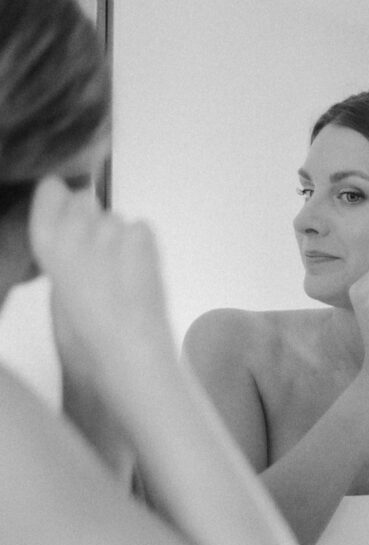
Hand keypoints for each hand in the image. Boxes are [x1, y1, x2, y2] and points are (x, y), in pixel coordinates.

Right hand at [29, 177, 175, 397]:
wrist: (130, 353)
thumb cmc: (85, 340)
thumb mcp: (57, 298)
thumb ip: (62, 262)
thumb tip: (73, 245)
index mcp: (47, 242)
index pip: (51, 191)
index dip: (61, 204)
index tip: (66, 223)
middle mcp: (77, 227)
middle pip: (86, 201)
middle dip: (90, 223)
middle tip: (100, 262)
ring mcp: (113, 228)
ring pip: (115, 219)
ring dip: (117, 239)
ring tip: (122, 277)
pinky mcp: (145, 236)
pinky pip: (140, 228)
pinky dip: (141, 246)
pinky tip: (139, 274)